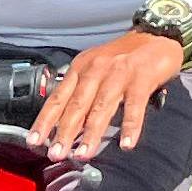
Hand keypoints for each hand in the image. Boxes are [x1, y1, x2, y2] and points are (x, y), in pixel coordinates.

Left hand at [33, 29, 187, 161]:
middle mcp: (96, 69)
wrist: (157, 36)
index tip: (34, 141)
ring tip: (83, 154)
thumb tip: (66, 126)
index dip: (45, 121)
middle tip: (55, 153)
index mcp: (81, 68)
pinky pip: (134, 106)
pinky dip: (130, 126)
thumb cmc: (125, 57)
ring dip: (91, 133)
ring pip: (101, 107)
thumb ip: (82, 93)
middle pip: (77, 105)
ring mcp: (119, 73)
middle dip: (64, 132)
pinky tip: (126, 144)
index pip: (58, 98)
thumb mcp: (96, 69)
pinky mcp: (142, 78)